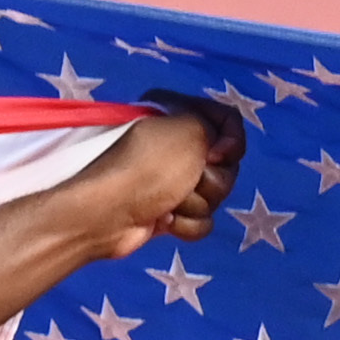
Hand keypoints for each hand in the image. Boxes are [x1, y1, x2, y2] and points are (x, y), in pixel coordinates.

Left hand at [73, 94, 245, 251]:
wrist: (108, 213)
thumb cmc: (148, 166)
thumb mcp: (191, 129)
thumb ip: (221, 128)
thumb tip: (222, 157)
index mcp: (179, 115)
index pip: (229, 121)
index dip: (231, 143)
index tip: (217, 155)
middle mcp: (177, 145)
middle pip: (226, 165)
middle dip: (210, 180)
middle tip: (186, 180)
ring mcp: (173, 181)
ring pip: (215, 196)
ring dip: (195, 203)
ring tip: (167, 201)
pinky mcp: (170, 211)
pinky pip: (202, 220)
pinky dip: (186, 224)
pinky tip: (163, 220)